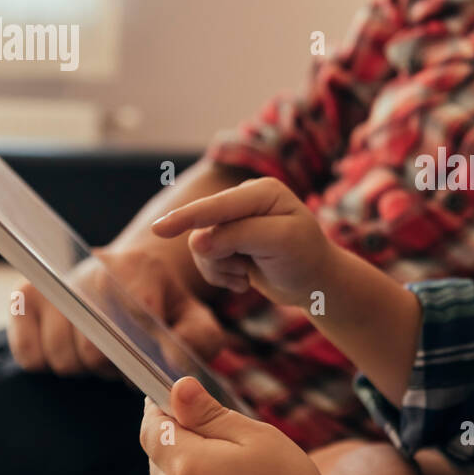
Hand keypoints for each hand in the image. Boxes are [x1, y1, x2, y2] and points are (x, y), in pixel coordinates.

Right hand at [7, 244, 226, 376]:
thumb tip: (173, 363)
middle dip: (112, 368)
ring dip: (83, 368)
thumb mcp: (195, 321)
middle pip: (92, 352)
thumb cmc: (165, 308)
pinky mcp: (23, 296)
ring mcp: (55, 281)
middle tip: (125, 359)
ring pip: (61, 358)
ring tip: (102, 351)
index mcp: (138, 270)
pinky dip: (49, 363)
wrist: (131, 276)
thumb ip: (198, 340)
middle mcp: (91, 270)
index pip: (131, 327)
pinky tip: (71, 346)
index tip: (146, 359)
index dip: (139, 357)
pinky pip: (29, 356)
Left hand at [140, 376, 344, 474]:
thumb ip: (210, 413)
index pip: (152, 430)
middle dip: (176, 438)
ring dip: (185, 467)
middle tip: (214, 430)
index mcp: (188, 466)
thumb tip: (178, 388)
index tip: (169, 397)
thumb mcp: (256, 437)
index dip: (157, 409)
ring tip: (229, 467)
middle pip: (158, 457)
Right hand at [149, 177, 333, 308]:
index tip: (160, 230)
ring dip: (221, 269)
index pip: (218, 205)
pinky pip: (205, 260)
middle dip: (218, 256)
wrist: (313, 283)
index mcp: (261, 192)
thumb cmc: (304, 259)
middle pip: (205, 228)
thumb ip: (238, 237)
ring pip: (201, 247)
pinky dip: (221, 275)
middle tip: (242, 270)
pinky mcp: (227, 241)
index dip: (188, 217)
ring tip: (246, 276)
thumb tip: (196, 241)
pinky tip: (244, 279)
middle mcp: (244, 201)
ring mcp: (233, 221)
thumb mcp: (280, 243)